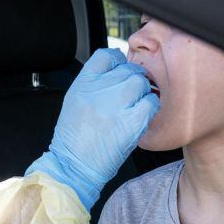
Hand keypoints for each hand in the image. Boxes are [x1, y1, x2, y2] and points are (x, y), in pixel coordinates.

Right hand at [27, 49, 158, 209]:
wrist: (72, 167)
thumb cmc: (74, 138)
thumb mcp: (75, 102)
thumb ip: (93, 83)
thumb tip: (117, 70)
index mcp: (82, 84)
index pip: (107, 55)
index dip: (118, 62)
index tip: (120, 72)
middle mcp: (97, 91)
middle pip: (127, 69)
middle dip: (131, 81)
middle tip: (129, 97)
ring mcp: (114, 105)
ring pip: (141, 83)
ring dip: (142, 93)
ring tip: (134, 107)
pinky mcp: (130, 122)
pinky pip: (150, 103)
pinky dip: (149, 109)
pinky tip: (140, 117)